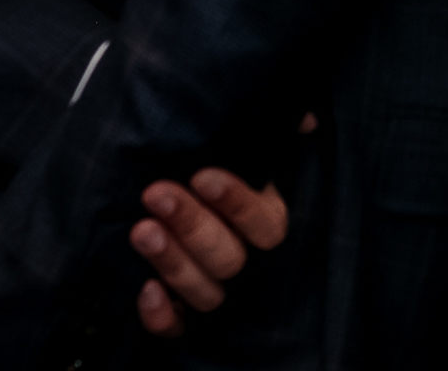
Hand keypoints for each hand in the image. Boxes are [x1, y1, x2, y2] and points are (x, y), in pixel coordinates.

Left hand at [129, 114, 314, 336]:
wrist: (164, 199)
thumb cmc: (206, 173)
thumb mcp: (245, 151)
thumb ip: (274, 132)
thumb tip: (306, 119)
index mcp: (265, 224)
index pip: (264, 224)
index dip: (237, 203)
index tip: (203, 177)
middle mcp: (244, 263)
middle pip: (230, 259)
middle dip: (192, 226)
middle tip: (156, 195)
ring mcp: (214, 291)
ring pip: (205, 293)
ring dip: (172, 262)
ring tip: (141, 230)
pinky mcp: (181, 317)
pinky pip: (176, 329)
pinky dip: (162, 316)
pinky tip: (145, 289)